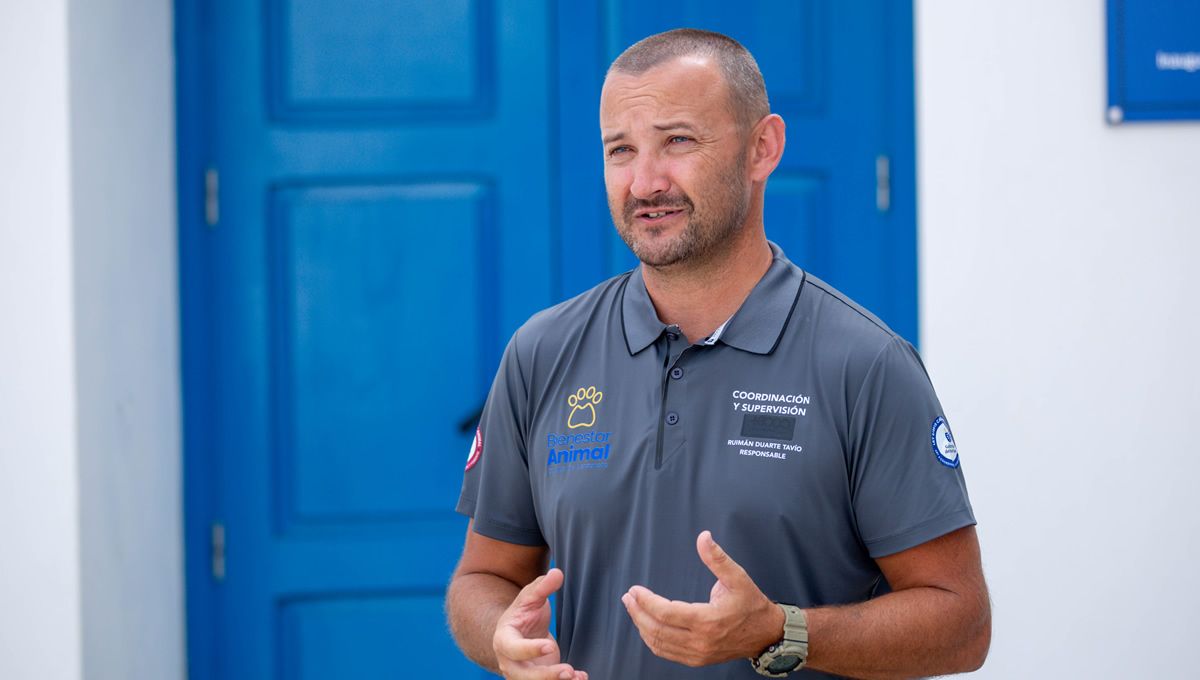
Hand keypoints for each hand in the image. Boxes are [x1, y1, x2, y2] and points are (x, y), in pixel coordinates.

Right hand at [493, 568, 588, 679]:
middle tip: (568, 670)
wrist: (520, 631)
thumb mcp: (530, 597)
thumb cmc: (523, 613)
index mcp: (504, 639)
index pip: (513, 648)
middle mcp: (509, 662)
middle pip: (522, 675)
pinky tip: (581, 677)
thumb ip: (542, 587)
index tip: (549, 646)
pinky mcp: (536, 679)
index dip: (530, 649)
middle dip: (545, 676)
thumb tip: (557, 573)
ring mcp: (521, 674)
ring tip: (576, 676)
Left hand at [621, 531, 784, 666]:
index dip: (646, 601)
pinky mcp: (697, 659)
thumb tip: (703, 537)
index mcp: (708, 620)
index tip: (634, 589)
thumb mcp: (738, 577)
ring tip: (633, 609)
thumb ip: (717, 558)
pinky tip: (646, 626)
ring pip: (659, 644)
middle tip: (628, 597)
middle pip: (657, 630)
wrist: (766, 634)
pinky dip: (652, 640)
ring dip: (641, 626)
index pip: (666, 613)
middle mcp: (700, 641)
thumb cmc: (751, 604)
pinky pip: (667, 652)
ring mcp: (698, 653)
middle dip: (637, 613)